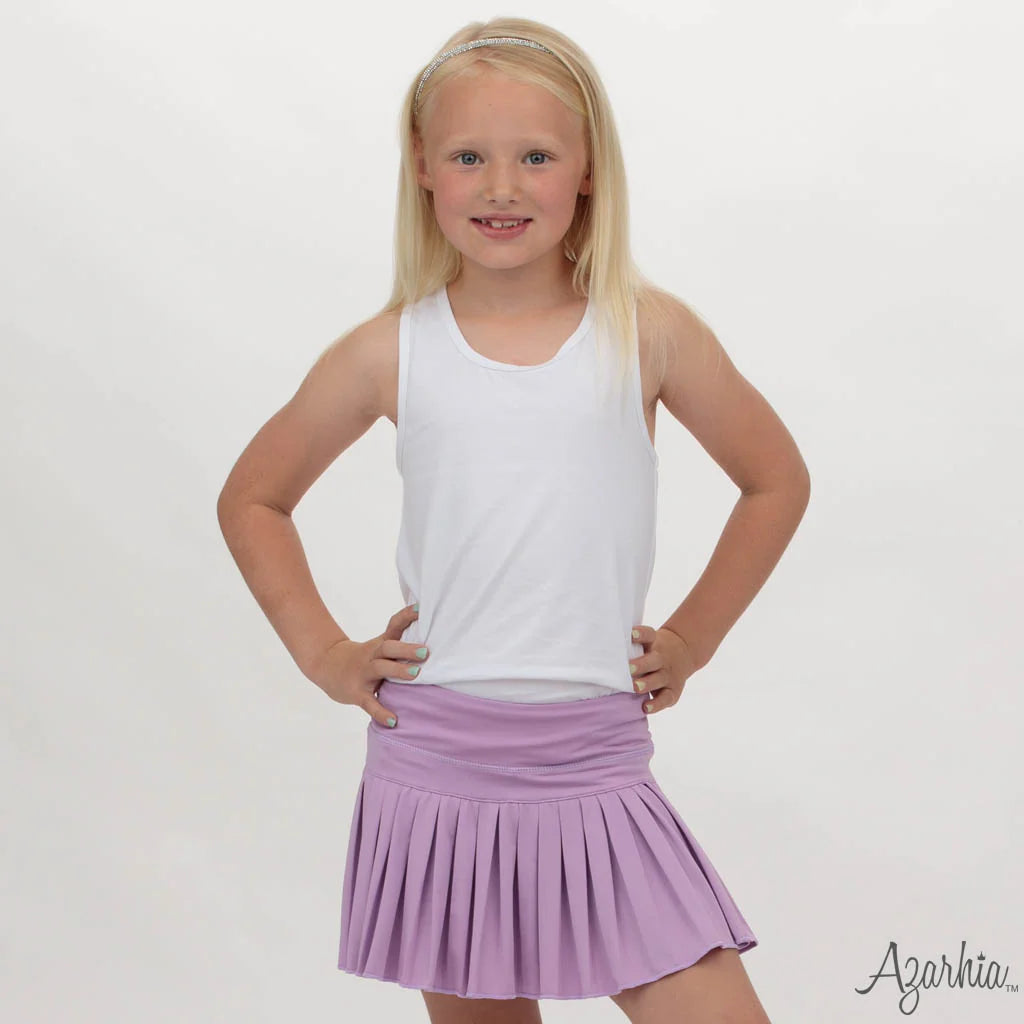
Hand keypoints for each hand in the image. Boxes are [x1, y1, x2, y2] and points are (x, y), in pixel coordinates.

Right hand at [307, 602, 427, 727]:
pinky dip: (381, 712)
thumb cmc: (363, 657)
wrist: (326, 665)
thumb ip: (400, 643)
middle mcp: (371, 656)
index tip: (421, 608)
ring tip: (416, 674)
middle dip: (406, 648)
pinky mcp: (356, 693)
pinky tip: (394, 721)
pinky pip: (369, 703)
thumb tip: (430, 639)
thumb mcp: (378, 646)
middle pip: (388, 647)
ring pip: (380, 669)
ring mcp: (362, 674)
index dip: (406, 616)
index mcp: (379, 644)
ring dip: (397, 670)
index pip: (393, 626)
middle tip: (425, 651)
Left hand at [628, 625, 699, 714]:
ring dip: (647, 683)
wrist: (682, 653)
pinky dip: (657, 704)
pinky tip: (645, 707)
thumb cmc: (651, 650)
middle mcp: (662, 658)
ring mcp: (669, 675)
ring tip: (635, 687)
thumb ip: (628, 646)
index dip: (641, 634)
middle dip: (641, 665)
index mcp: (654, 643)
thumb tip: (597, 648)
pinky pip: (666, 698)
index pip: (649, 635)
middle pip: (654, 660)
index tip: (631, 634)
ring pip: (659, 678)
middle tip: (629, 668)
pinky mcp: (673, 690)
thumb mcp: (646, 642)